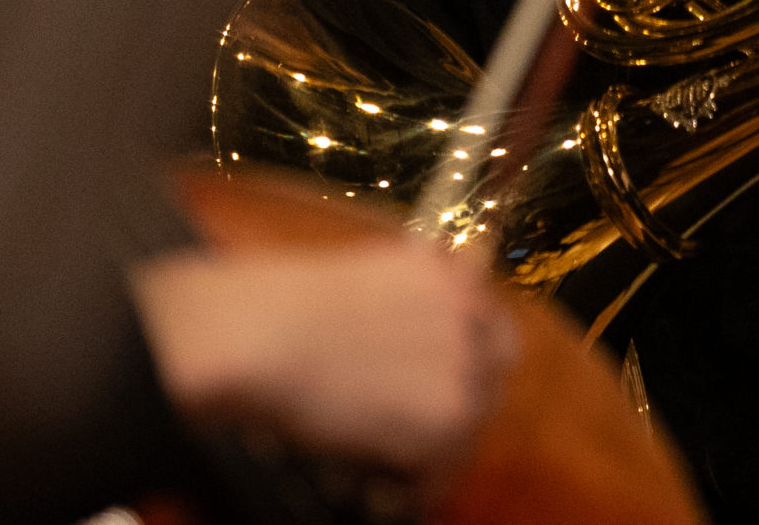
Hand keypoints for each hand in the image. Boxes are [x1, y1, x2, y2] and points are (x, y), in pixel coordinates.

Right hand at [131, 241, 516, 493]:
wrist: (264, 335)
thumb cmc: (290, 308)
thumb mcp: (373, 277)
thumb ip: (413, 300)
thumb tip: (415, 342)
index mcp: (451, 270)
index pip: (489, 321)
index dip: (470, 358)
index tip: (450, 382)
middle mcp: (469, 311)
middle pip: (493, 371)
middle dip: (463, 401)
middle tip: (425, 432)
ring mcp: (464, 362)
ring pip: (471, 422)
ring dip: (437, 448)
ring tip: (395, 468)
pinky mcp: (446, 416)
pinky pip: (445, 465)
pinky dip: (419, 484)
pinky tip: (386, 487)